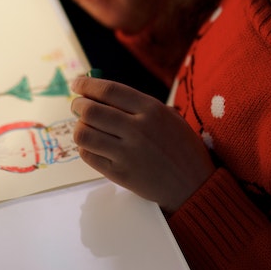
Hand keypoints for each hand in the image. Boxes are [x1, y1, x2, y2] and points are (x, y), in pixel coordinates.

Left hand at [70, 76, 214, 212]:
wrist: (194, 185)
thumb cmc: (182, 147)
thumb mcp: (169, 117)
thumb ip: (139, 104)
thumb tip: (100, 93)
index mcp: (152, 110)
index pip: (109, 91)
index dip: (87, 85)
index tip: (77, 83)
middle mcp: (138, 129)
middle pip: (91, 110)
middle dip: (78, 105)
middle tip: (77, 106)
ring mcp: (127, 153)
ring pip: (84, 134)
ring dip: (79, 127)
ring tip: (85, 126)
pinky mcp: (120, 174)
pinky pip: (89, 155)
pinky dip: (85, 147)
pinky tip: (93, 145)